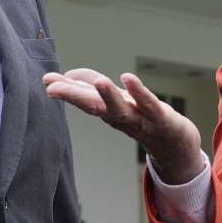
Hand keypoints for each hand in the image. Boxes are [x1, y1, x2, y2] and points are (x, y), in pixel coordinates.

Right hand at [43, 68, 204, 183]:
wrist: (176, 147)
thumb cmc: (142, 120)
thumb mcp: (115, 102)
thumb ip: (92, 88)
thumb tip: (67, 75)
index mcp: (108, 111)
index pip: (84, 98)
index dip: (65, 89)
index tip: (45, 81)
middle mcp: (120, 117)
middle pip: (94, 106)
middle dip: (73, 96)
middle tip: (52, 87)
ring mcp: (140, 119)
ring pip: (121, 109)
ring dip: (108, 97)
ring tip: (98, 82)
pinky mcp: (161, 118)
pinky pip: (149, 104)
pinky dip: (138, 92)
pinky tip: (127, 78)